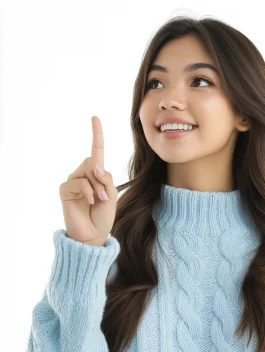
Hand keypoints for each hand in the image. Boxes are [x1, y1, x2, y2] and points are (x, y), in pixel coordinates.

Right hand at [59, 116, 117, 245]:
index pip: (96, 151)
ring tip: (99, 200)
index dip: (96, 134)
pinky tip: (91, 202)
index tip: (95, 118)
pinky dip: (89, 192)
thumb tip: (95, 165)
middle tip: (104, 195)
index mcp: (95, 174)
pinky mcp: (64, 189)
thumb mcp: (112, 193)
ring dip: (97, 186)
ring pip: (88, 171)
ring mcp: (72, 181)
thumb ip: (105, 177)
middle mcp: (82, 174)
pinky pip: (79, 182)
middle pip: (93, 162)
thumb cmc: (104, 214)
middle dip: (102, 178)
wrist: (94, 233)